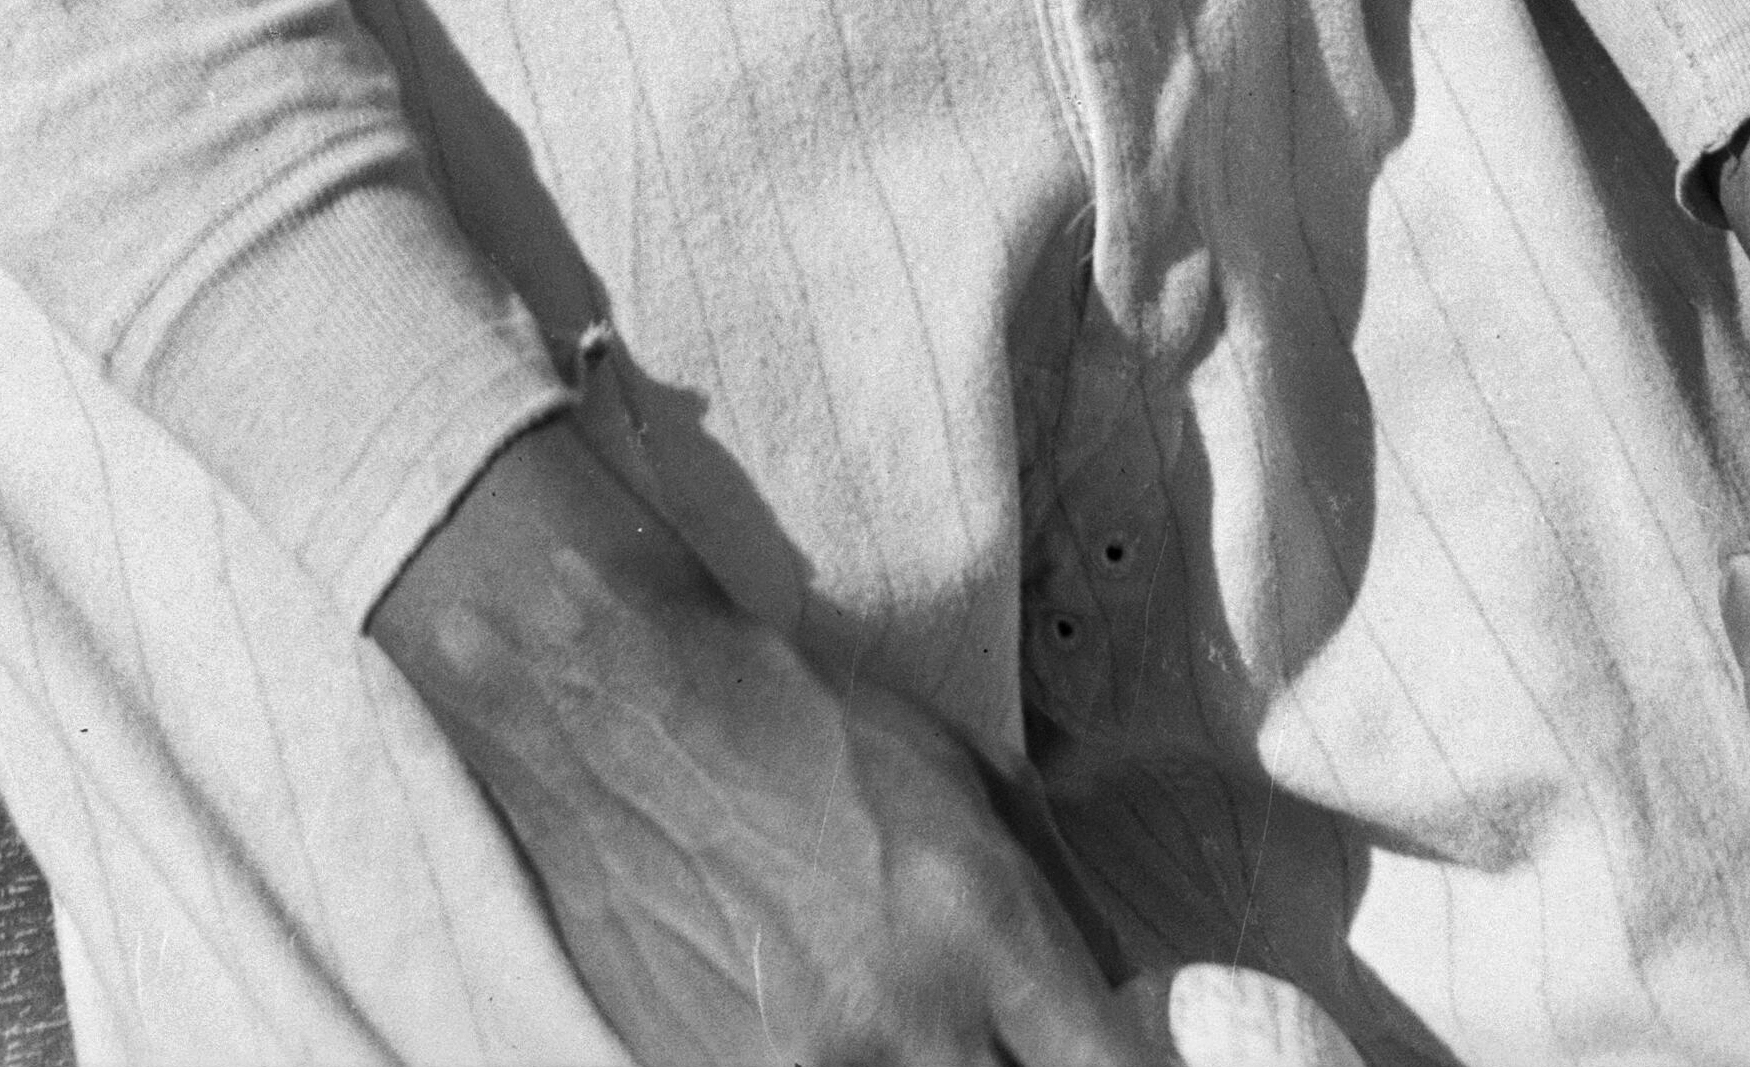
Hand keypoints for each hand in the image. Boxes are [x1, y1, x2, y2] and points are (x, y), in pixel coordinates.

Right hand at [368, 418, 1137, 1066]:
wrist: (629, 718)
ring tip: (912, 1023)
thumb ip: (1066, 910)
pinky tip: (829, 1020)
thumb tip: (1119, 1014)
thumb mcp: (977, 777)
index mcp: (983, 928)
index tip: (1117, 1061)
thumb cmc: (814, 732)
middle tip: (1009, 1041)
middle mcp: (905, 1019)